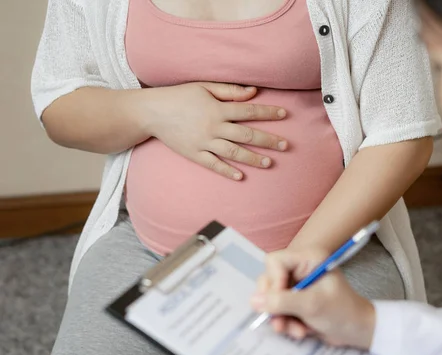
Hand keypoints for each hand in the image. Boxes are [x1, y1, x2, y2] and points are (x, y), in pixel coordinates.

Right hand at [139, 82, 287, 179]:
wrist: (151, 112)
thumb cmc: (179, 96)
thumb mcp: (204, 87)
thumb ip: (229, 91)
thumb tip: (253, 92)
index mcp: (217, 109)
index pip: (249, 111)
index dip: (268, 113)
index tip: (285, 115)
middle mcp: (213, 127)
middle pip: (246, 135)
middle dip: (268, 140)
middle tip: (285, 145)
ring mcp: (204, 143)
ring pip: (233, 153)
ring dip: (252, 158)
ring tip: (268, 163)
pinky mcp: (194, 154)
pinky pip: (214, 165)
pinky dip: (227, 171)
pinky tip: (241, 176)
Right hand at [251, 249, 375, 349]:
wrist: (357, 331)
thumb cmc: (342, 312)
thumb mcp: (312, 305)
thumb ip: (282, 301)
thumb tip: (254, 300)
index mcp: (308, 259)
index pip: (275, 261)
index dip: (272, 281)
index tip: (278, 301)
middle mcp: (299, 268)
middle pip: (269, 280)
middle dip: (275, 305)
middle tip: (280, 323)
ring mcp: (296, 285)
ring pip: (271, 298)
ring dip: (281, 318)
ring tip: (297, 330)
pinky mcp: (294, 300)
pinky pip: (277, 310)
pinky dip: (286, 323)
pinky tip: (301, 331)